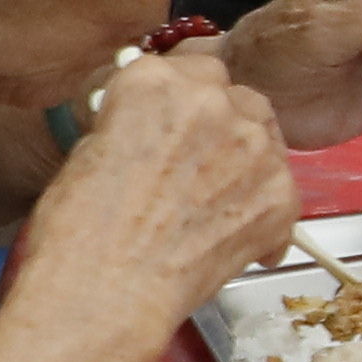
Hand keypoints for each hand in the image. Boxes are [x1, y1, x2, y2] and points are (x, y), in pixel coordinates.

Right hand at [15, 43, 304, 350]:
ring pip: (265, 136)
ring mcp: (253, 148)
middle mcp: (212, 102)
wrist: (106, 294)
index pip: (190, 68)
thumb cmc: (79, 232)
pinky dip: (263, 214)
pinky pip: (282, 192)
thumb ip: (138, 122)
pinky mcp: (280, 196)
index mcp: (155, 82)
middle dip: (222, 122)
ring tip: (214, 201)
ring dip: (246, 160)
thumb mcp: (92, 149)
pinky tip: (232, 237)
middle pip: (235, 95)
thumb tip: (159, 125)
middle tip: (200, 161)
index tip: (179, 121)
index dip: (185, 100)